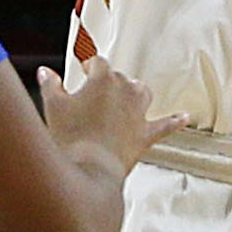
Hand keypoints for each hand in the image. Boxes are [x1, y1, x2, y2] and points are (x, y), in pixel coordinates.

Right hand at [38, 59, 182, 174]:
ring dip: (134, 92)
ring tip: (124, 98)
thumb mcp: (53, 106)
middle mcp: (125, 90)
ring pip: (142, 92)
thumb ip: (51, 85)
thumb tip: (46, 73)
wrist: (90, 168)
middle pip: (119, 77)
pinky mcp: (146, 134)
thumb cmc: (71, 138)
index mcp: (103, 79)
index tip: (83, 70)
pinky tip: (184, 117)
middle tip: (94, 94)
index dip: (88, 65)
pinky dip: (174, 121)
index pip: (97, 63)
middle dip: (107, 83)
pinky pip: (165, 125)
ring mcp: (138, 112)